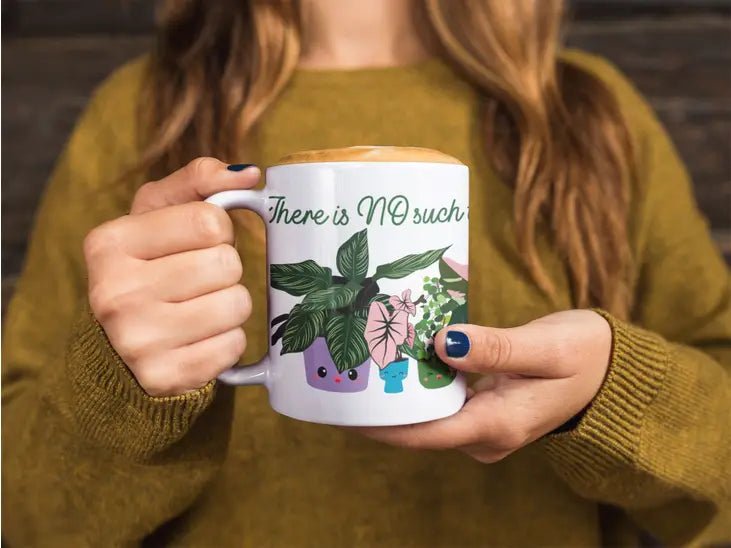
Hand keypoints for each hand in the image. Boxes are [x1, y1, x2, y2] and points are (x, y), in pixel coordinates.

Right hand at [84, 158, 259, 395]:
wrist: (118, 349)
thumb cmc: (149, 268)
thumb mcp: (157, 215)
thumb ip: (198, 182)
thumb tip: (250, 174)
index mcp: (110, 243)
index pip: (208, 220)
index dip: (218, 231)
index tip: (199, 243)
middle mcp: (114, 291)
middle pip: (225, 264)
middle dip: (225, 270)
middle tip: (200, 280)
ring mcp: (135, 340)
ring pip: (236, 304)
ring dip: (231, 305)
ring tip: (201, 308)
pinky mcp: (163, 376)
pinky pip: (233, 345)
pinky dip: (228, 341)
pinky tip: (201, 339)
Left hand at [355, 310, 611, 462]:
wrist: (612, 370)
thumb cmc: (586, 356)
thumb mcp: (546, 348)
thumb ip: (496, 348)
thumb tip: (441, 342)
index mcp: (498, 425)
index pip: (425, 433)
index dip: (382, 423)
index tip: (347, 405)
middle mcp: (485, 434)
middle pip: (420, 425)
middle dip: (383, 404)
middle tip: (347, 368)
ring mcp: (484, 424)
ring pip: (429, 413)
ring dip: (400, 391)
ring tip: (364, 360)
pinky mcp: (484, 410)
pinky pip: (443, 401)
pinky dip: (422, 382)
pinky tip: (402, 356)